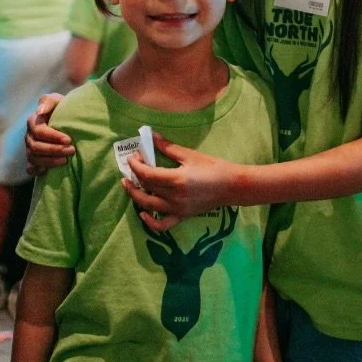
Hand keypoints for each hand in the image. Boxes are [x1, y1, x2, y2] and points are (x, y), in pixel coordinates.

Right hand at [24, 94, 71, 175]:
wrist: (66, 119)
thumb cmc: (62, 107)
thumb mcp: (57, 100)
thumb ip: (48, 101)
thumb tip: (39, 111)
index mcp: (33, 122)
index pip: (39, 131)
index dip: (53, 137)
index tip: (69, 139)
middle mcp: (29, 136)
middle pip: (36, 146)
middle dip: (54, 150)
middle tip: (71, 150)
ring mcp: (29, 148)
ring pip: (34, 158)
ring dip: (50, 161)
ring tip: (66, 161)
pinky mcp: (33, 159)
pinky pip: (30, 168)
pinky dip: (37, 170)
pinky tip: (48, 170)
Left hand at [122, 132, 238, 231]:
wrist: (232, 186)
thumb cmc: (213, 167)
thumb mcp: (190, 155)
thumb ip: (168, 147)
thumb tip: (151, 136)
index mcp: (176, 180)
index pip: (147, 174)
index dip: (136, 165)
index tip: (133, 156)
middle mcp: (173, 197)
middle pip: (146, 187)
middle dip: (135, 175)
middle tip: (132, 165)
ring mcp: (177, 209)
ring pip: (148, 206)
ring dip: (135, 195)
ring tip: (129, 185)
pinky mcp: (181, 216)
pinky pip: (162, 224)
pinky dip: (150, 221)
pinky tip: (143, 213)